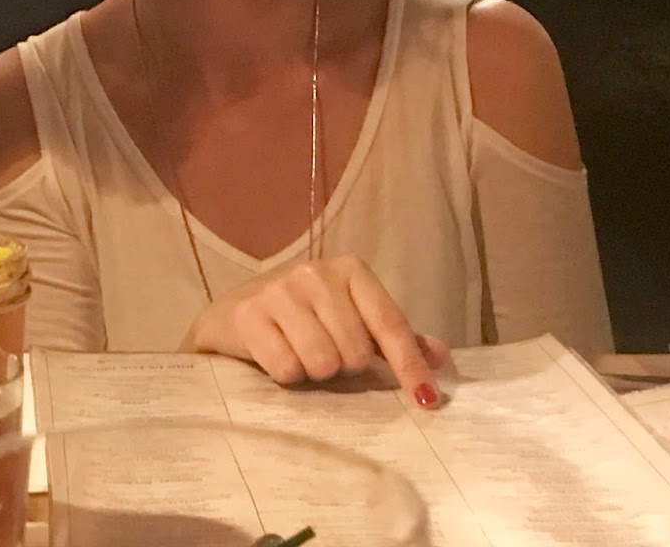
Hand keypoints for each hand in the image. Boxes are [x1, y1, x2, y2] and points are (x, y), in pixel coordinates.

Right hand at [179, 255, 449, 406]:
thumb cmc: (300, 319)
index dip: (409, 365)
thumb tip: (440, 355)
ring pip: (323, 362)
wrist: (229, 315)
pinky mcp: (249, 314)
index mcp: (349, 269)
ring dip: (314, 373)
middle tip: (325, 356)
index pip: (390, 323)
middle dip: (344, 366)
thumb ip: (392, 336)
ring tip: (301, 356)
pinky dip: (286, 375)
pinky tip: (275, 358)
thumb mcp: (349, 319)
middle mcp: (315, 272)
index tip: (425, 400)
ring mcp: (280, 290)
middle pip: (356, 352)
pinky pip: (288, 368)